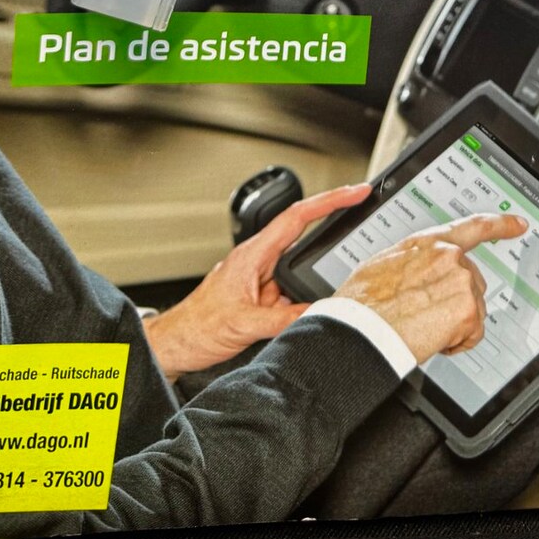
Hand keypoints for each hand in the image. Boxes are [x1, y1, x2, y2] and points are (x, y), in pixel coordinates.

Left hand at [143, 182, 370, 378]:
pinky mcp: (261, 297)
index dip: (330, 200)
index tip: (356, 192)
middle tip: (362, 217)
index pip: (298, 217)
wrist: (175, 345)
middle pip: (304, 234)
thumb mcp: (244, 324)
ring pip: (300, 268)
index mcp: (254, 254)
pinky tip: (313, 308)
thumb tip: (319, 312)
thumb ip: (283, 319)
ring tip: (339, 278)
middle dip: (333, 226)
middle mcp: (259, 261)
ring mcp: (260, 279)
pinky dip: (307, 297)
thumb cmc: (196, 327)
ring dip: (318, 275)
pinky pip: (293, 292)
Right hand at [341, 212, 528, 364]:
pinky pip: (473, 334)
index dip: (500, 225)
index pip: (472, 227)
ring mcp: (460, 280)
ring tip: (423, 328)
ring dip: (455, 325)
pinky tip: (432, 339)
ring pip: (474, 310)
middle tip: (426, 316)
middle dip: (457, 304)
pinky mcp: (466, 309)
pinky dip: (457, 344)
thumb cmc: (363, 302)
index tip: (518, 224)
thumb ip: (415, 261)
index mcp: (428, 242)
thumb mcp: (386, 264)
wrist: (360, 328)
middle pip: (473, 284)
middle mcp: (448, 256)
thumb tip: (419, 272)